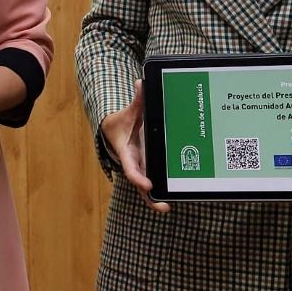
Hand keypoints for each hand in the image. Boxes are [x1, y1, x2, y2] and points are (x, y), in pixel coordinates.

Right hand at [99, 82, 169, 213]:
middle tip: (162, 206)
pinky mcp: (149, 169)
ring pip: (147, 190)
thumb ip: (137, 101)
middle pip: (140, 185)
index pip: (131, 168)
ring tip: (167, 207)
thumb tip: (142, 83)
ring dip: (155, 200)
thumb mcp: (128, 113)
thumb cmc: (122, 123)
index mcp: (127, 152)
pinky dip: (163, 190)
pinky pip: (156, 182)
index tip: (147, 185)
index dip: (138, 177)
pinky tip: (176, 195)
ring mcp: (142, 168)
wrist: (115, 131)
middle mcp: (135, 163)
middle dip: (149, 197)